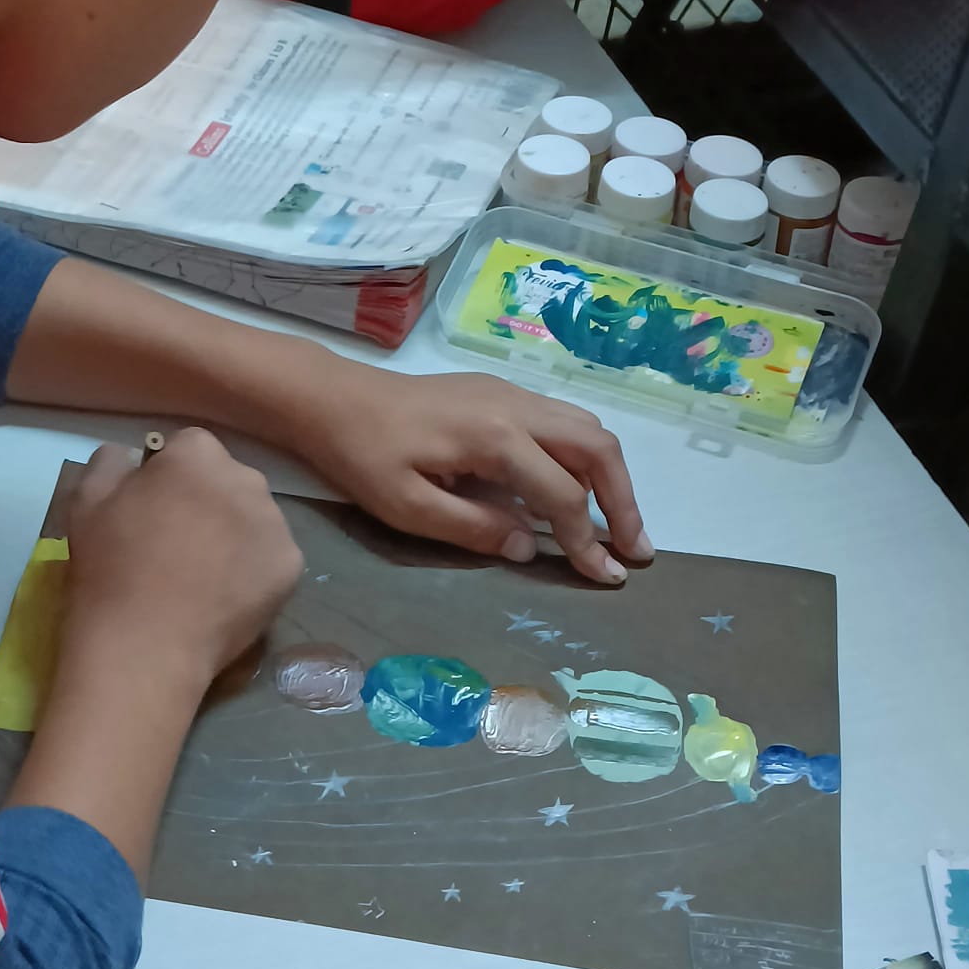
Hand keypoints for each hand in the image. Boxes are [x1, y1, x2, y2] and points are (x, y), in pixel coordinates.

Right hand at [62, 431, 303, 693]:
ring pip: (254, 517)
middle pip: (228, 479)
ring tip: (203, 575)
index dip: (170, 477)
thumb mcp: (85, 501)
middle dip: (208, 500)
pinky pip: (271, 557)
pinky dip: (253, 570)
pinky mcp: (291, 566)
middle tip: (179, 544)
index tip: (154, 510)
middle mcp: (245, 478)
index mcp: (197, 454)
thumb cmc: (109, 568)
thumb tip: (132, 456)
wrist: (144, 644)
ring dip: (234, 533)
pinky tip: (225, 596)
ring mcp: (274, 523)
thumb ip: (111, 461)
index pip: (190, 448)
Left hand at [285, 364, 648, 584]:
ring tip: (615, 524)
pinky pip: (561, 420)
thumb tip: (531, 548)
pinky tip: (576, 489)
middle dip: (624, 500)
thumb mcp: (408, 507)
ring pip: (585, 427)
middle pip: (596, 447)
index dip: (586, 540)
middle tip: (635, 549)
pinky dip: (584, 456)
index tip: (604, 576)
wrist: (333, 398)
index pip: (562, 494)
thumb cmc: (363, 455)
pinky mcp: (500, 392)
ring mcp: (510, 393)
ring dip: (608, 475)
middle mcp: (515, 407)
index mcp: (495, 437)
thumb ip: (474, 529)